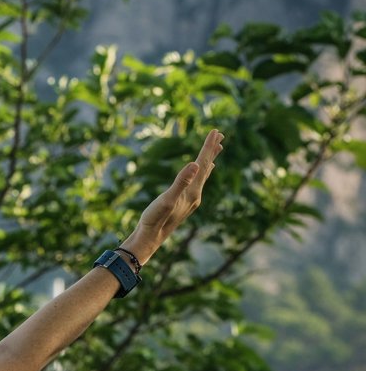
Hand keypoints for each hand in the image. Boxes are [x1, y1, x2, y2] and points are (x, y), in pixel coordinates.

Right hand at [124, 129, 224, 262]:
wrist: (150, 238)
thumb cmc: (155, 219)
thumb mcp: (167, 199)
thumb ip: (181, 181)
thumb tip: (195, 164)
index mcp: (193, 190)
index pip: (203, 164)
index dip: (208, 147)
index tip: (215, 131)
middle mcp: (195, 194)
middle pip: (206, 168)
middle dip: (212, 151)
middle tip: (220, 135)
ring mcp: (191, 200)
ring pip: (203, 176)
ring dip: (209, 162)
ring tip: (215, 151)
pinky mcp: (184, 203)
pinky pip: (197, 183)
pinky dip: (201, 174)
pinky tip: (200, 174)